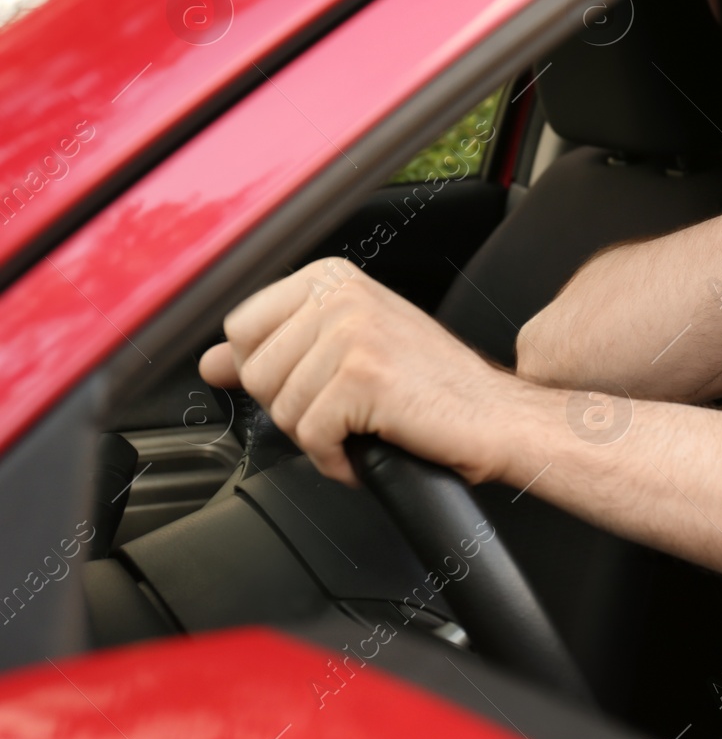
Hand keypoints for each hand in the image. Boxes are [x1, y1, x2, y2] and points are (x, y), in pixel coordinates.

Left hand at [198, 257, 529, 486]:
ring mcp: (352, 333)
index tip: (313, 382)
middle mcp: (341, 295)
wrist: (494, 415)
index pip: (241, 328)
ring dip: (318, 437)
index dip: (270, 372)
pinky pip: (310, 437)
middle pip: (255, 372)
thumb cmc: (433, 386)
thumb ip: (276, 350)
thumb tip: (210, 363)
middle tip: (347, 408)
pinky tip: (366, 449)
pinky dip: (335, 460)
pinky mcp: (363, 378)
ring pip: (280, 409)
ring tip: (362, 426)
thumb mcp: (348, 350)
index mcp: (333, 278)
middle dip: (294, 408)